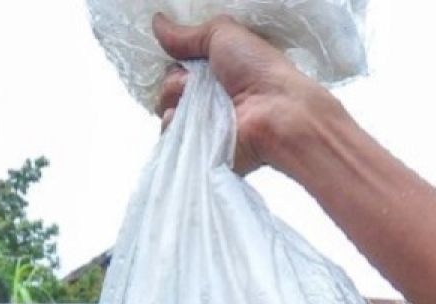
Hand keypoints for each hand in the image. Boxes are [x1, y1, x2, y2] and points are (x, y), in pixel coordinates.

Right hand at [152, 14, 344, 175]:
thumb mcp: (224, 34)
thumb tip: (158, 22)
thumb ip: (188, 34)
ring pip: (166, 110)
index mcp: (216, 72)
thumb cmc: (258, 70)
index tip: (183, 59)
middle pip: (169, 88)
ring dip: (174, 100)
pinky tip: (193, 121)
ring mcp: (203, 124)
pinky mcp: (200, 147)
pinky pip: (170, 135)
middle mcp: (208, 98)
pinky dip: (174, 125)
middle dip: (175, 81)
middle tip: (194, 82)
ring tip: (198, 102)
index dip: (176, 61)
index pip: (179, 66)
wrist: (277, 113)